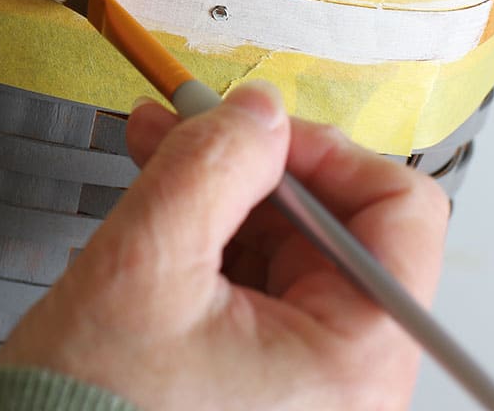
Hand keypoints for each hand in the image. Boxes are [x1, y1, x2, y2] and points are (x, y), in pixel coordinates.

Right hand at [0, 83, 449, 409]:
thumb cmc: (92, 406)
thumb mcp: (147, 261)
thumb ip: (210, 165)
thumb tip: (259, 112)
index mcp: (353, 361)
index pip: (401, 211)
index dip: (322, 151)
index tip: (253, 131)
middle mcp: (350, 379)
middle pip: (339, 225)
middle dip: (252, 167)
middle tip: (184, 128)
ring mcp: (309, 384)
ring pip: (292, 249)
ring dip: (224, 196)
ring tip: (155, 162)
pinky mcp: (267, 382)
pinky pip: (260, 286)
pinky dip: (213, 241)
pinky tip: (162, 215)